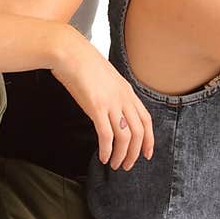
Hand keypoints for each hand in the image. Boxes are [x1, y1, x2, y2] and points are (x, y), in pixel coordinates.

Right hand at [50, 29, 153, 169]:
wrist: (69, 52)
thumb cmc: (83, 64)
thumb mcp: (105, 79)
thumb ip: (112, 94)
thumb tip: (111, 110)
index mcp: (127, 92)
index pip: (146, 120)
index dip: (149, 139)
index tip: (147, 154)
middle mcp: (124, 98)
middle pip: (139, 132)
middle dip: (135, 153)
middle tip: (126, 166)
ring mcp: (111, 102)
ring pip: (125, 137)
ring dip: (121, 155)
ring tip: (113, 165)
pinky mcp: (96, 107)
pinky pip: (106, 135)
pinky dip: (106, 149)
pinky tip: (101, 156)